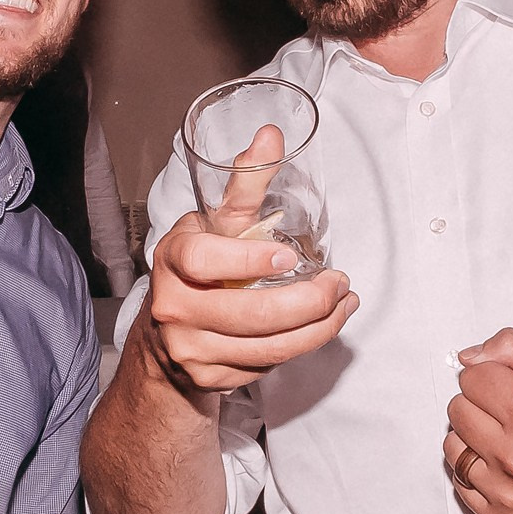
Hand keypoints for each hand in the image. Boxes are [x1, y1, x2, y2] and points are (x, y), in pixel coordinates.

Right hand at [146, 127, 355, 394]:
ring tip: (344, 305)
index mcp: (174, 259)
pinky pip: (268, 366)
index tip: (289, 258)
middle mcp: (176, 306)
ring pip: (269, 347)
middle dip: (310, 302)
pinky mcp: (210, 378)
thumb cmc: (200, 266)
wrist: (168, 335)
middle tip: (339, 284)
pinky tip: (320, 326)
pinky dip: (300, 346)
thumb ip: (245, 183)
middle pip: (253, 314)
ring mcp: (191, 347)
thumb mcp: (217, 222)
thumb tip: (271, 135)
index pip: (204, 261)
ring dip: (320, 328)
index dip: (248, 260)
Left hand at [445, 328, 512, 513]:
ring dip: (474, 438)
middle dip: (481, 405)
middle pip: (458, 409)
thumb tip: (467, 358)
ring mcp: (507, 490)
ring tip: (509, 438)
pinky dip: (476, 470)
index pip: (472, 378)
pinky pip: (460, 482)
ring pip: (453, 445)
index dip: (493, 377)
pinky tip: (505, 464)